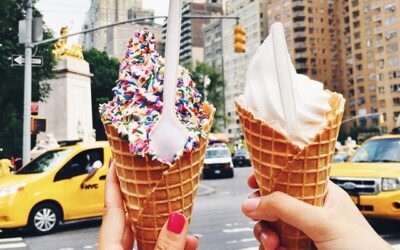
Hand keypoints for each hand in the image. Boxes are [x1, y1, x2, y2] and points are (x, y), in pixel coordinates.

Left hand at [98, 161, 198, 249]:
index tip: (118, 160)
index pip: (111, 207)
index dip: (114, 181)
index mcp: (109, 248)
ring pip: (146, 234)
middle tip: (156, 177)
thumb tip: (177, 221)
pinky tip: (187, 241)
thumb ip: (166, 245)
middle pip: (130, 217)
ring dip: (166, 224)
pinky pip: (154, 247)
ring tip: (183, 211)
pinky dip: (171, 243)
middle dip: (148, 198)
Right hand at [241, 174, 391, 249]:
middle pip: (274, 202)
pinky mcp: (297, 249)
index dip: (271, 176)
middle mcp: (310, 211)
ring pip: (271, 225)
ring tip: (272, 242)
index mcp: (321, 194)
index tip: (253, 179)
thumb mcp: (322, 222)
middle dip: (263, 211)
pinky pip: (274, 244)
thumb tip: (252, 202)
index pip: (291, 176)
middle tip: (258, 216)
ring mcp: (302, 231)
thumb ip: (286, 208)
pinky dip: (270, 248)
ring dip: (265, 233)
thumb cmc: (362, 248)